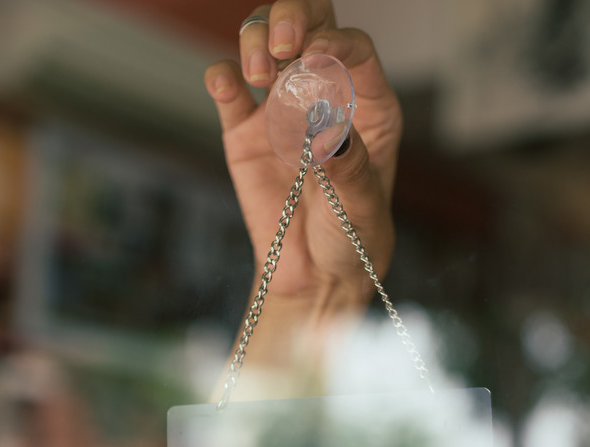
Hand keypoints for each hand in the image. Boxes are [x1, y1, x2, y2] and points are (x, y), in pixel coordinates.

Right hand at [204, 0, 401, 316]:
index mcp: (368, 106)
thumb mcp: (363, 208)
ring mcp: (281, 109)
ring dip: (257, 40)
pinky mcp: (244, 131)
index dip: (334, 41)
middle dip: (293, 17)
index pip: (354, 50)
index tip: (314, 55)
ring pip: (265, 43)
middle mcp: (324, 95)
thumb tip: (326, 126)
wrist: (314, 278)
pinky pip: (227, 89)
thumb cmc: (353, 241)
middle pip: (309, 25)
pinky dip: (221, 76)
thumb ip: (349, 166)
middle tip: (284, 44)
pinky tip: (228, 86)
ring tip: (259, 73)